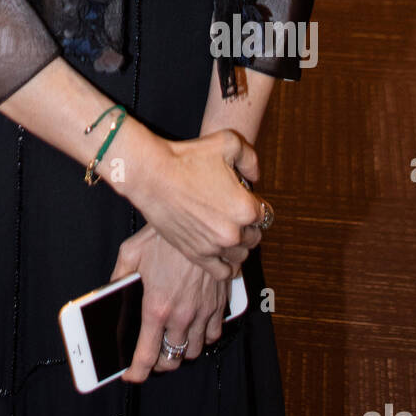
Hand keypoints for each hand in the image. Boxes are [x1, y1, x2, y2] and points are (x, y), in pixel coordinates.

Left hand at [111, 224, 240, 384]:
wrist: (198, 221)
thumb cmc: (162, 236)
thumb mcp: (130, 253)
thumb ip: (118, 277)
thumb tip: (109, 292)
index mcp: (156, 307)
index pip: (146, 355)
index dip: (136, 371)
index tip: (131, 375)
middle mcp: (181, 316)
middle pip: (172, 360)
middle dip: (160, 363)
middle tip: (153, 355)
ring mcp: (202, 312)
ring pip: (194, 350)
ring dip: (182, 351)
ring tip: (172, 341)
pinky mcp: (218, 304)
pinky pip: (213, 334)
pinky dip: (203, 336)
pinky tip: (194, 327)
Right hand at [128, 127, 264, 278]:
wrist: (151, 174)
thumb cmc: (185, 159)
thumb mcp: (227, 143)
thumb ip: (251, 159)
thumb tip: (256, 175)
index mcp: (245, 208)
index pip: (264, 214)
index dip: (253, 203)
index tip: (241, 198)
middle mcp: (233, 232)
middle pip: (254, 237)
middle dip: (247, 225)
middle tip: (232, 213)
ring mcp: (215, 246)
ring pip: (240, 255)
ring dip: (238, 245)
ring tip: (226, 232)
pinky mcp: (196, 254)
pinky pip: (222, 272)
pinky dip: (227, 267)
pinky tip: (224, 256)